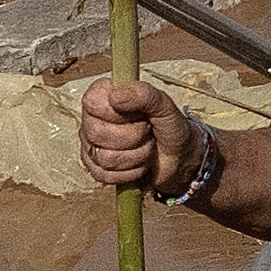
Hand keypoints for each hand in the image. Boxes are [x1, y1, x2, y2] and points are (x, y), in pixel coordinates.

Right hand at [73, 74, 206, 205]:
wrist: (179, 156)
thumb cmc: (169, 126)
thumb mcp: (164, 106)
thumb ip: (144, 94)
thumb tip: (116, 97)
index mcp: (103, 96)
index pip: (92, 102)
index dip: (117, 112)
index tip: (139, 113)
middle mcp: (91, 120)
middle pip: (98, 133)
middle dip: (134, 136)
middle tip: (147, 131)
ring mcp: (91, 146)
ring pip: (105, 158)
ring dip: (137, 155)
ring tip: (147, 146)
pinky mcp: (96, 169)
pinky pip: (107, 176)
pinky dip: (132, 171)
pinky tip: (140, 162)